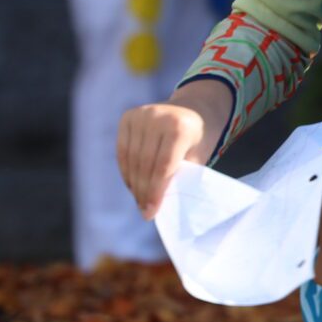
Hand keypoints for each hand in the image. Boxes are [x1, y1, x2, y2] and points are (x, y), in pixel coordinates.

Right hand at [117, 85, 229, 218]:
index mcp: (180, 128)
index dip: (155, 192)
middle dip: (143, 192)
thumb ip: (182, 176)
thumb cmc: (199, 139)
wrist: (194, 108)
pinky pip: (123, 150)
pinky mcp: (128, 116)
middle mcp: (158, 117)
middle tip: (144, 212)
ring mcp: (141, 114)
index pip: (163, 167)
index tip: (150, 213)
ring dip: (133, 184)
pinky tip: (132, 184)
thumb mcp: (198, 157)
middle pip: (145, 164)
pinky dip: (126, 170)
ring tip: (139, 201)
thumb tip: (161, 205)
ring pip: (131, 159)